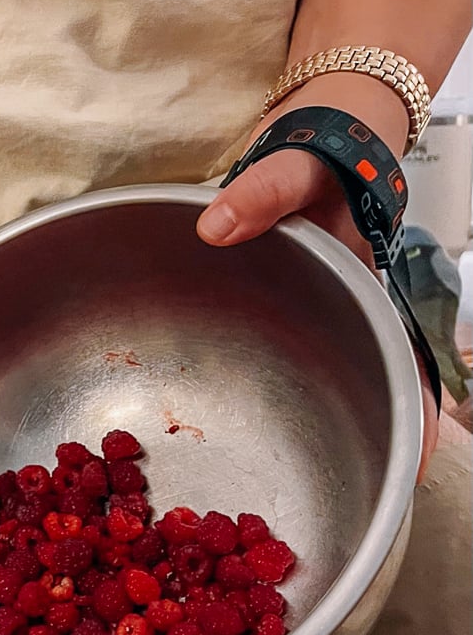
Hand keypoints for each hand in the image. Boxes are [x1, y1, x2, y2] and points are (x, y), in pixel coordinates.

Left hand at [196, 73, 438, 477]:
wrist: (309, 135)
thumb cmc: (319, 151)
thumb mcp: (295, 167)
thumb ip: (260, 196)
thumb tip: (216, 227)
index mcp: (361, 289)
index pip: (397, 358)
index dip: (413, 414)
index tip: (418, 466)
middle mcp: (339, 312)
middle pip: (362, 385)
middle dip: (366, 443)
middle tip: (358, 499)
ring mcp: (307, 318)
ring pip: (317, 381)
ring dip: (313, 426)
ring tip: (292, 484)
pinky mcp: (270, 317)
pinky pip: (263, 359)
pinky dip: (251, 388)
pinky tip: (228, 420)